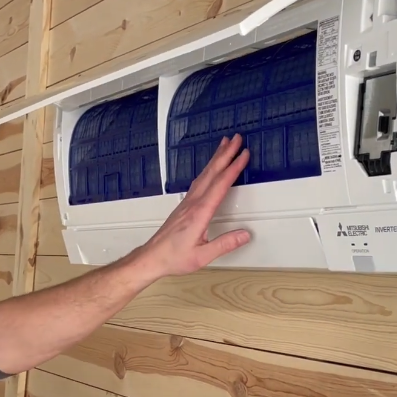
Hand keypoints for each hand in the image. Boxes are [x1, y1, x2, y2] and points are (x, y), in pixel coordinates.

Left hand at [133, 134, 251, 278]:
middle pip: (212, 173)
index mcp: (199, 213)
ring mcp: (187, 203)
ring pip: (204, 174)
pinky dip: (208, 170)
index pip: (220, 185)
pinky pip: (198, 181)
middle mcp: (193, 204)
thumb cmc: (173, 257)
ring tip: (225, 145)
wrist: (152, 257)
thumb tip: (244, 234)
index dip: (233, 168)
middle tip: (237, 139)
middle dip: (226, 154)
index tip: (244, 154)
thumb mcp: (202, 256)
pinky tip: (210, 168)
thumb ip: (224, 244)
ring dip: (216, 158)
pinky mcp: (184, 206)